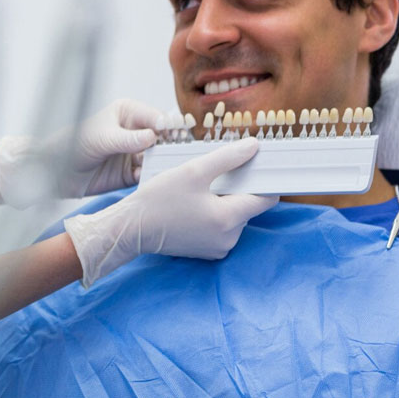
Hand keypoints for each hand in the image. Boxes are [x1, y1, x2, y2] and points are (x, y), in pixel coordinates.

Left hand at [0, 99, 162, 207]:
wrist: (55, 171)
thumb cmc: (73, 144)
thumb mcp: (101, 138)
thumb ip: (127, 138)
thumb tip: (153, 136)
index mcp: (128, 112)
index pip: (155, 117)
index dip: (169, 125)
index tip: (178, 133)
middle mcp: (135, 130)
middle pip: (162, 137)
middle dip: (172, 144)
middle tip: (182, 152)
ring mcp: (135, 152)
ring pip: (158, 156)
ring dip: (165, 162)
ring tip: (173, 168)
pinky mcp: (131, 172)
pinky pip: (148, 173)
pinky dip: (154, 176)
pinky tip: (158, 180)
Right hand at [62, 137, 275, 286]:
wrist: (131, 229)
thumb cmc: (159, 200)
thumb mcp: (193, 171)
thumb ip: (227, 158)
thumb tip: (254, 146)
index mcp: (228, 219)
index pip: (266, 199)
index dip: (264, 179)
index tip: (257, 165)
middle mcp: (229, 238)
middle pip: (249, 206)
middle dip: (237, 188)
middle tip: (216, 173)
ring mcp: (218, 247)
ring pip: (234, 215)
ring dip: (224, 200)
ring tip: (200, 189)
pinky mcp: (207, 251)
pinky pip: (221, 227)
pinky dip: (214, 213)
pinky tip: (194, 203)